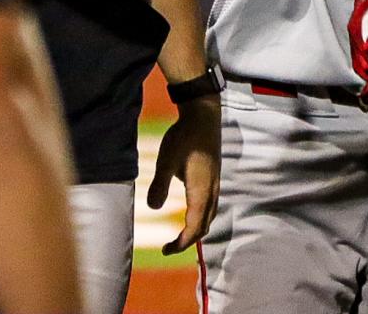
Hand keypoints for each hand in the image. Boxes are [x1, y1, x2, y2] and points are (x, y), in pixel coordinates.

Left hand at [147, 97, 220, 254]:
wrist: (204, 116)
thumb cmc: (184, 137)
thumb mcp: (166, 160)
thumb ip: (159, 185)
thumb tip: (152, 208)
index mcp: (201, 190)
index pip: (194, 226)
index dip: (182, 242)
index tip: (166, 250)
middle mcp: (211, 190)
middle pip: (205, 224)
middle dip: (188, 240)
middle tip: (168, 248)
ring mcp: (215, 183)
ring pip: (210, 215)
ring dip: (196, 229)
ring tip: (179, 235)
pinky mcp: (213, 177)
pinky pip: (210, 205)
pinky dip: (200, 217)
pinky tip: (189, 212)